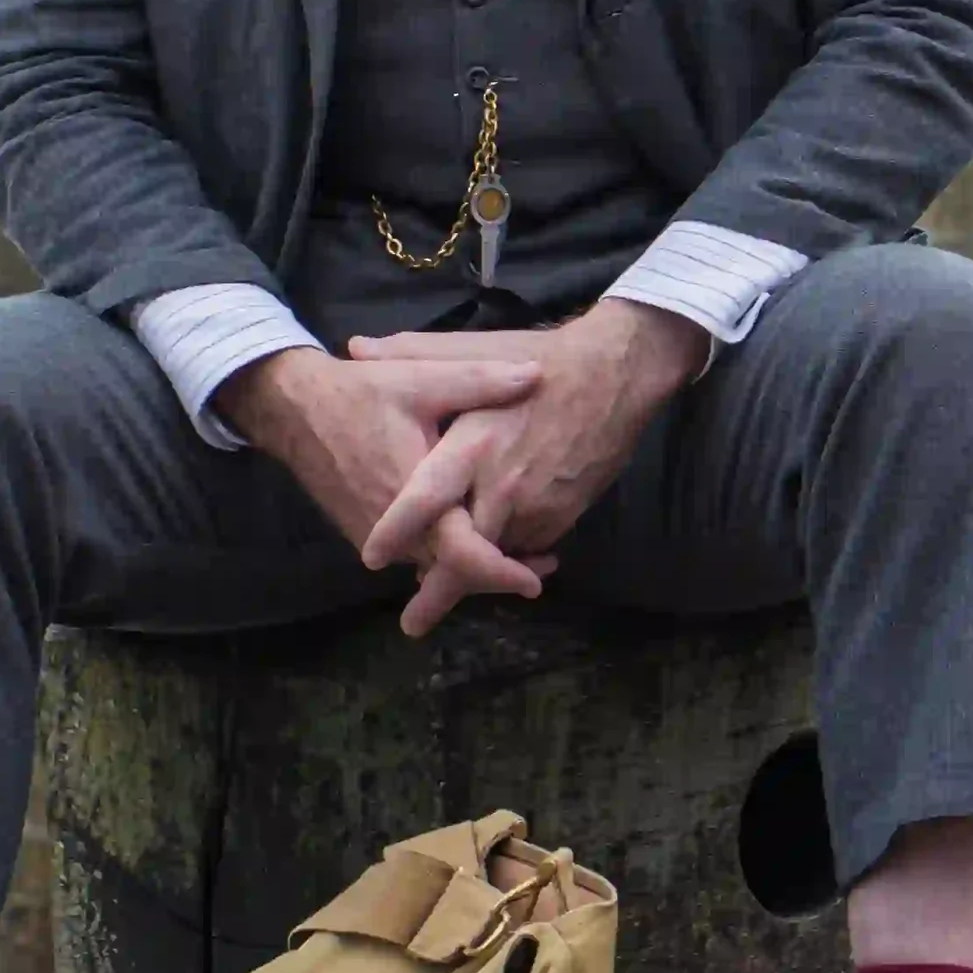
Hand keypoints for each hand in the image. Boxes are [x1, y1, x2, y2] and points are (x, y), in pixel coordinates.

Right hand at [216, 342, 556, 629]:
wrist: (293, 409)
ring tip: (517, 551)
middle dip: (496, 574)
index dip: (501, 572)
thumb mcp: (421, 379)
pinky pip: (412, 556)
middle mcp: (394, 533)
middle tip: (542, 564)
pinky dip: (443, 554)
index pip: (461, 555)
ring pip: (431, 567)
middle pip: (452, 573)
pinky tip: (469, 535)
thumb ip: (480, 381)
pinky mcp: (365, 534)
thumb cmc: (359, 394)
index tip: (535, 582)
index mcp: (413, 498)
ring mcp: (376, 539)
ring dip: (470, 565)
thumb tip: (537, 375)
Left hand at [349, 299, 707, 630]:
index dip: (398, 532)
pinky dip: (507, 554)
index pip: (425, 499)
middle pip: (463, 555)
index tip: (372, 558)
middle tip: (411, 625)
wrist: (617, 374)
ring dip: (474, 573)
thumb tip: (356, 348)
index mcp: (473, 445)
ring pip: (496, 557)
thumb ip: (412, 351)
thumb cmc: (540, 357)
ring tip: (445, 588)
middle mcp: (502, 486)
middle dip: (437, 594)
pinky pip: (525, 547)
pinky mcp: (563, 517)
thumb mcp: (474, 349)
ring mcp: (537, 507)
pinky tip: (494, 552)